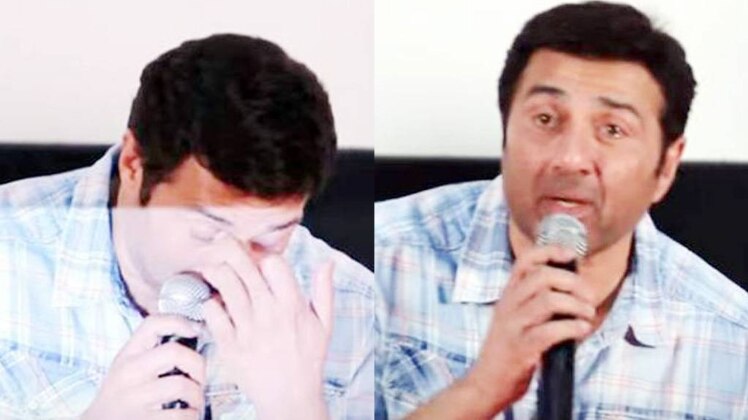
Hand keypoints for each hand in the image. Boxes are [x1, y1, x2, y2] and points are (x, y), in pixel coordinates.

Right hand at [82, 315, 205, 419]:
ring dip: (197, 396)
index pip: (153, 324)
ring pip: (183, 386)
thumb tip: (194, 335)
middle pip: (175, 352)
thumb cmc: (121, 396)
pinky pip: (181, 415)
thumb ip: (152, 352)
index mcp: (127, 356)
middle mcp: (129, 374)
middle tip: (199, 379)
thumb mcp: (127, 368)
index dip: (180, 321)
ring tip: (194, 402)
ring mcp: (134, 399)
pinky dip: (192, 416)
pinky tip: (187, 416)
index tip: (197, 331)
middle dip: (198, 365)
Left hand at [198, 239, 333, 419]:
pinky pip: (212, 315)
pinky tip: (214, 302)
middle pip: (244, 267)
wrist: (290, 398)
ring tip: (213, 267)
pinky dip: (209, 304)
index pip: (273, 263)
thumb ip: (324, 291)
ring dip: (216, 271)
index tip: (258, 260)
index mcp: (293, 305)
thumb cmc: (308, 360)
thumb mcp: (325, 325)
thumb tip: (327, 262)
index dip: (263, 256)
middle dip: (230, 249)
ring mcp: (248, 329)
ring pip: (225, 286)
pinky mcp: (230, 346)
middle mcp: (269, 313)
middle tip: (222, 242)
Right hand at [461, 246, 595, 415]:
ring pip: (548, 301)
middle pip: (542, 277)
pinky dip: (572, 327)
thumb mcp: (515, 317)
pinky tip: (582, 330)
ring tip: (588, 314)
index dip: (549, 252)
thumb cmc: (509, 350)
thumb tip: (573, 287)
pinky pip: (550, 331)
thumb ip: (535, 301)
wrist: (487, 382)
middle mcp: (508, 306)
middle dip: (573, 283)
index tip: (571, 255)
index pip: (525, 261)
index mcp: (508, 295)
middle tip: (589, 296)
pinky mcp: (521, 348)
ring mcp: (513, 326)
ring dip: (576, 305)